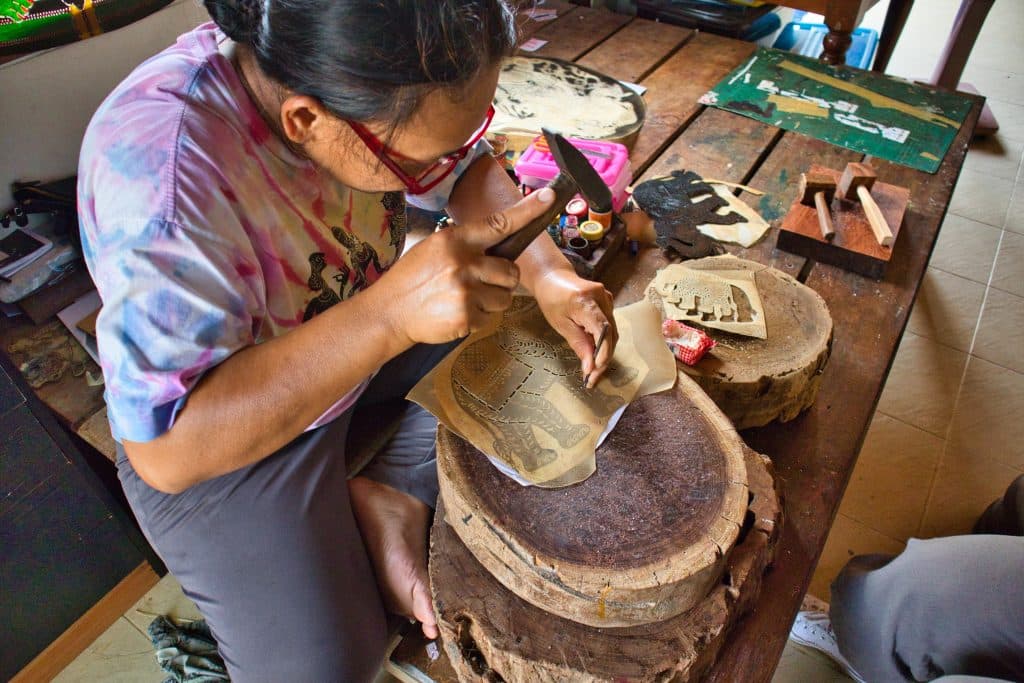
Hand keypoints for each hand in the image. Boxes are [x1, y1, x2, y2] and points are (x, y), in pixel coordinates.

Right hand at [380, 188, 555, 345]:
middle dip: (501, 280)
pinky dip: (477, 319)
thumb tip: (497, 243)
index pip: (498, 223)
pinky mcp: (466, 315)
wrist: (389, 312)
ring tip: (464, 300)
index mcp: (455, 240)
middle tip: (478, 284)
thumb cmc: (413, 280)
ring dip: (491, 301)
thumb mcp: (433, 249)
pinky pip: (490, 318)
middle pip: (511, 271)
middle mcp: (463, 262)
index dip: (526, 211)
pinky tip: (456, 314)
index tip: (547, 198)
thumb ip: (464, 245)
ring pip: (504, 297)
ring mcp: (465, 290)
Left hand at [533, 267, 616, 388]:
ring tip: (593, 371)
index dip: (603, 351)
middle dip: (603, 358)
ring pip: (613, 331)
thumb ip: (578, 343)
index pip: (603, 328)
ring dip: (605, 352)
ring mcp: (607, 298)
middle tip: (592, 378)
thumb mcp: (560, 324)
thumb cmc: (552, 300)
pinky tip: (594, 353)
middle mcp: (601, 297)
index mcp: (585, 301)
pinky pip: (610, 325)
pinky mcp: (609, 301)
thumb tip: (590, 366)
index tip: (596, 369)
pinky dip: (604, 341)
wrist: (554, 277)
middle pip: (611, 333)